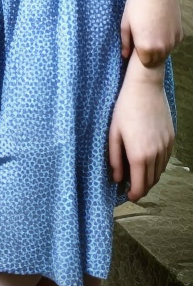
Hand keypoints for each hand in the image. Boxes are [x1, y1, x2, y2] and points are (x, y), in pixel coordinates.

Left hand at [108, 57, 172, 201]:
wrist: (145, 89)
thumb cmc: (124, 109)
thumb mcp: (113, 133)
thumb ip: (115, 157)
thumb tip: (116, 177)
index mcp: (139, 154)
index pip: (140, 184)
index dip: (135, 194)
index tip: (129, 196)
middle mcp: (156, 154)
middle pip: (151, 181)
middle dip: (142, 188)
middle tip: (132, 188)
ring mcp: (166, 147)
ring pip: (160, 171)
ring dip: (150, 178)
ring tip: (139, 176)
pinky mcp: (171, 139)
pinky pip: (166, 160)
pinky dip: (158, 166)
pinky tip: (149, 162)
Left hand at [120, 0, 182, 68]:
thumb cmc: (137, 3)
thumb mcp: (126, 22)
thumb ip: (126, 41)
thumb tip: (125, 55)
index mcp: (146, 46)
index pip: (144, 63)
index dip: (138, 56)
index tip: (135, 48)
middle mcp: (162, 47)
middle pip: (155, 60)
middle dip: (148, 55)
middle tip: (141, 41)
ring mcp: (173, 41)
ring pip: (165, 53)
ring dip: (158, 48)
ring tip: (149, 33)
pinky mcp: (180, 33)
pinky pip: (172, 43)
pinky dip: (166, 41)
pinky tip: (159, 28)